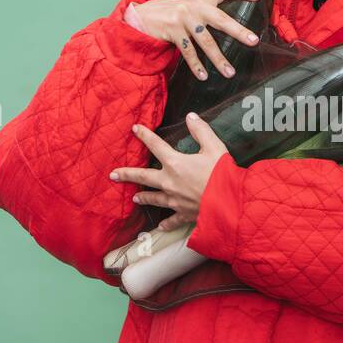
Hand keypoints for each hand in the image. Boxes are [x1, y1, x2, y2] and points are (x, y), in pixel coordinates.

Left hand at [109, 114, 228, 229]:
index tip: (134, 129)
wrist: (229, 203)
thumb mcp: (214, 147)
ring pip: (154, 198)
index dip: (144, 135)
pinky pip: (172, 219)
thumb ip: (201, 130)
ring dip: (144, 198)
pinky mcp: (184, 214)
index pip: (156, 145)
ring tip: (134, 198)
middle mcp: (170, 182)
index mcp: (175, 163)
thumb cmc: (222, 174)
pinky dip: (166, 223)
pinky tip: (160, 226)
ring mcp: (175, 200)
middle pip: (143, 177)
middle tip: (113, 175)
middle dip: (127, 174)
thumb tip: (190, 116)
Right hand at [132, 0, 261, 80]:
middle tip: (253, 41)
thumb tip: (229, 24)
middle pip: (221, 19)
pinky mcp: (173, 31)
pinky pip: (188, 52)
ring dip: (218, 59)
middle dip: (238, 31)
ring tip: (229, 72)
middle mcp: (194, 5)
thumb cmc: (169, 13)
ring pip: (206, 41)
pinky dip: (196, 65)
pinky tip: (203, 75)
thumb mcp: (188, 4)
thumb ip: (206, 9)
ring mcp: (183, 18)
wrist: (141, 17)